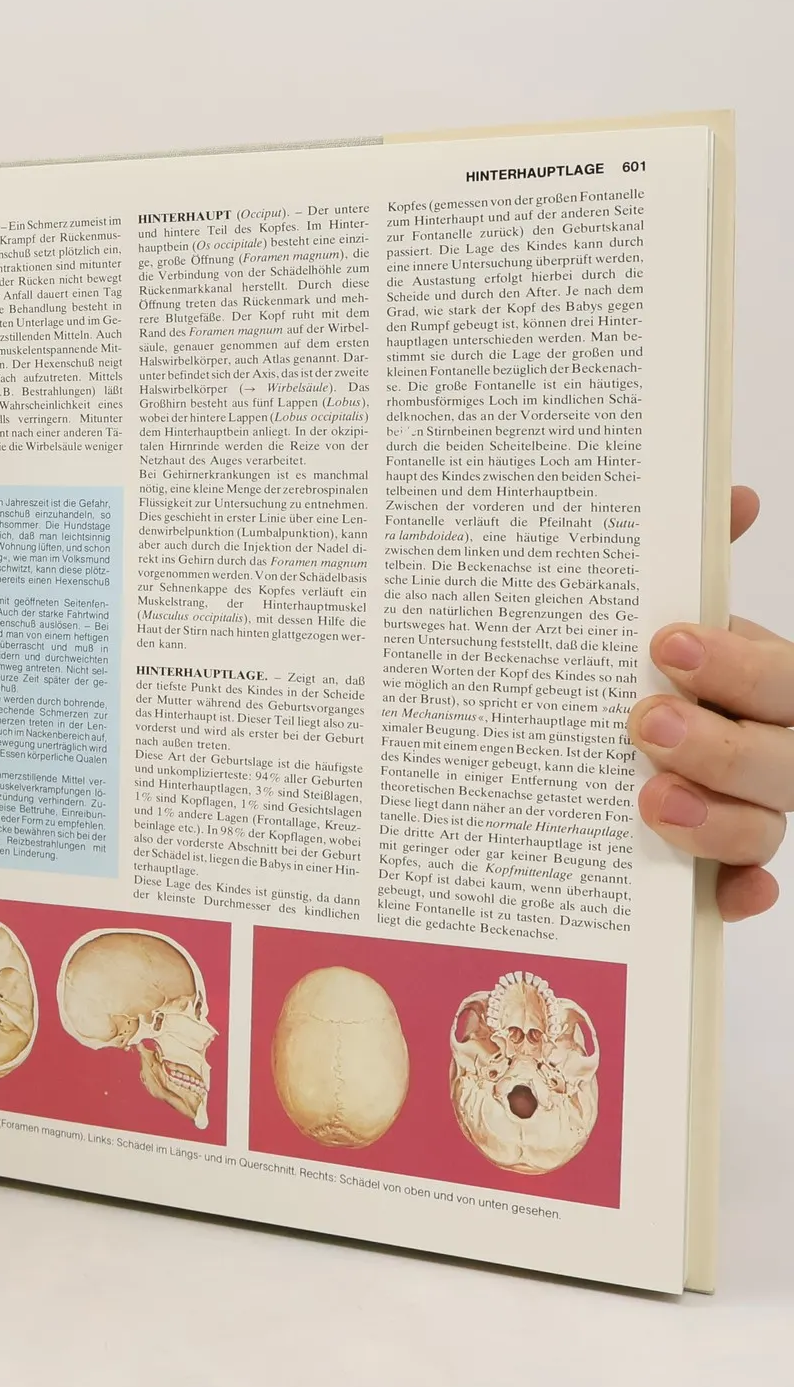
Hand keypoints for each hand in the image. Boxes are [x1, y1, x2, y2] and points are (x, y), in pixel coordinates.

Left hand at [629, 486, 785, 920]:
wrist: (610, 720)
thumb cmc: (652, 660)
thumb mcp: (659, 607)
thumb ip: (693, 558)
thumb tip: (732, 493)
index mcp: (769, 679)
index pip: (784, 676)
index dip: (738, 663)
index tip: (664, 643)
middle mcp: (775, 745)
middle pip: (784, 758)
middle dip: (719, 743)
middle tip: (644, 723)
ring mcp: (752, 806)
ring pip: (764, 824)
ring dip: (717, 818)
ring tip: (650, 801)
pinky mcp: (718, 861)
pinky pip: (743, 885)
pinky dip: (738, 891)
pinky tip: (722, 893)